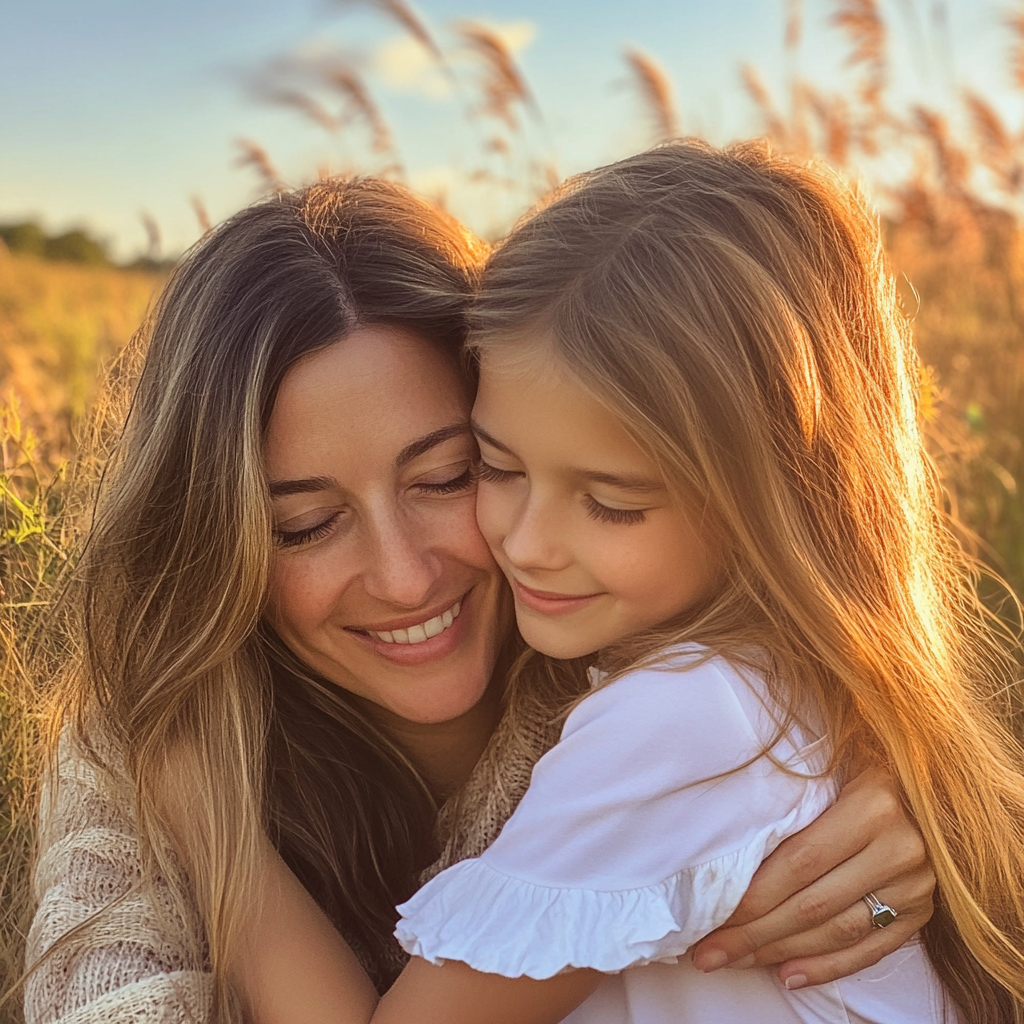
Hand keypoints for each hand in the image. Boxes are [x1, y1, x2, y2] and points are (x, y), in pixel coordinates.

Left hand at [689, 766, 933, 988]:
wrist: (931, 789)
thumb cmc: (863, 766)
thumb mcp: (833, 766)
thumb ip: (793, 799)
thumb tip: (727, 846)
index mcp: (872, 806)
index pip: (800, 863)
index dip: (753, 895)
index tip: (711, 915)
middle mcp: (899, 850)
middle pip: (813, 905)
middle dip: (754, 933)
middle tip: (708, 952)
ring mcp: (915, 887)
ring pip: (837, 932)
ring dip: (781, 952)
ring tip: (737, 961)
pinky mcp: (922, 914)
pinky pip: (871, 951)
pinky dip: (827, 967)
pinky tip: (788, 974)